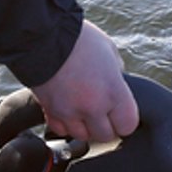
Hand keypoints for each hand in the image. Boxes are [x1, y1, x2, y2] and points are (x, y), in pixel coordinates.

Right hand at [30, 19, 139, 143]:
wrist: (44, 35)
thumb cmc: (78, 38)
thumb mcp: (109, 50)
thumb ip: (116, 72)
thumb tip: (117, 83)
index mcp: (113, 91)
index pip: (128, 125)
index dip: (125, 121)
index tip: (121, 114)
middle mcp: (92, 106)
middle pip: (105, 136)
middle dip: (106, 126)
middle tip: (103, 112)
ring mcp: (69, 111)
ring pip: (83, 136)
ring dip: (85, 127)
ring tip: (84, 111)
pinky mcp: (50, 111)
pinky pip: (61, 130)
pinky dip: (65, 124)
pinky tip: (68, 110)